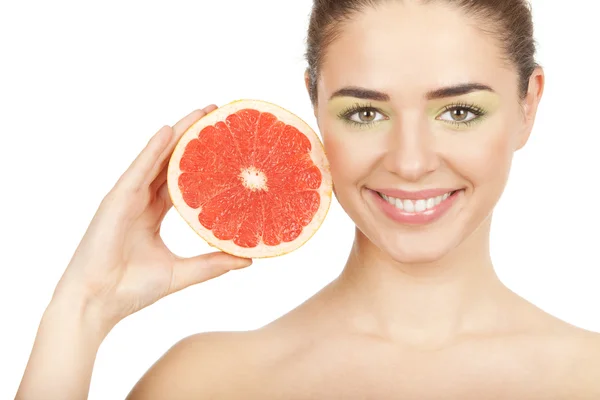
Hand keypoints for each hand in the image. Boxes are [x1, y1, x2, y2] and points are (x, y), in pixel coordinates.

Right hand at [53, 105, 251, 334]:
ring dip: (177, 133)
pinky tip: (169, 131)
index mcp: (152, 214)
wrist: (98, 303)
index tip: (225, 145)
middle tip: (217, 114)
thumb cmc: (132, 289)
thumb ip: (213, 263)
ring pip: (156, 159)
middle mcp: (141, 201)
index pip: (181, 180)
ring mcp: (128, 197)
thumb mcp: (182, 272)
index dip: (201, 162)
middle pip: (171, 162)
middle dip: (192, 137)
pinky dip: (152, 150)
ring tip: (201, 112)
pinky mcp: (116, 199)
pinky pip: (138, 169)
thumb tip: (248, 259)